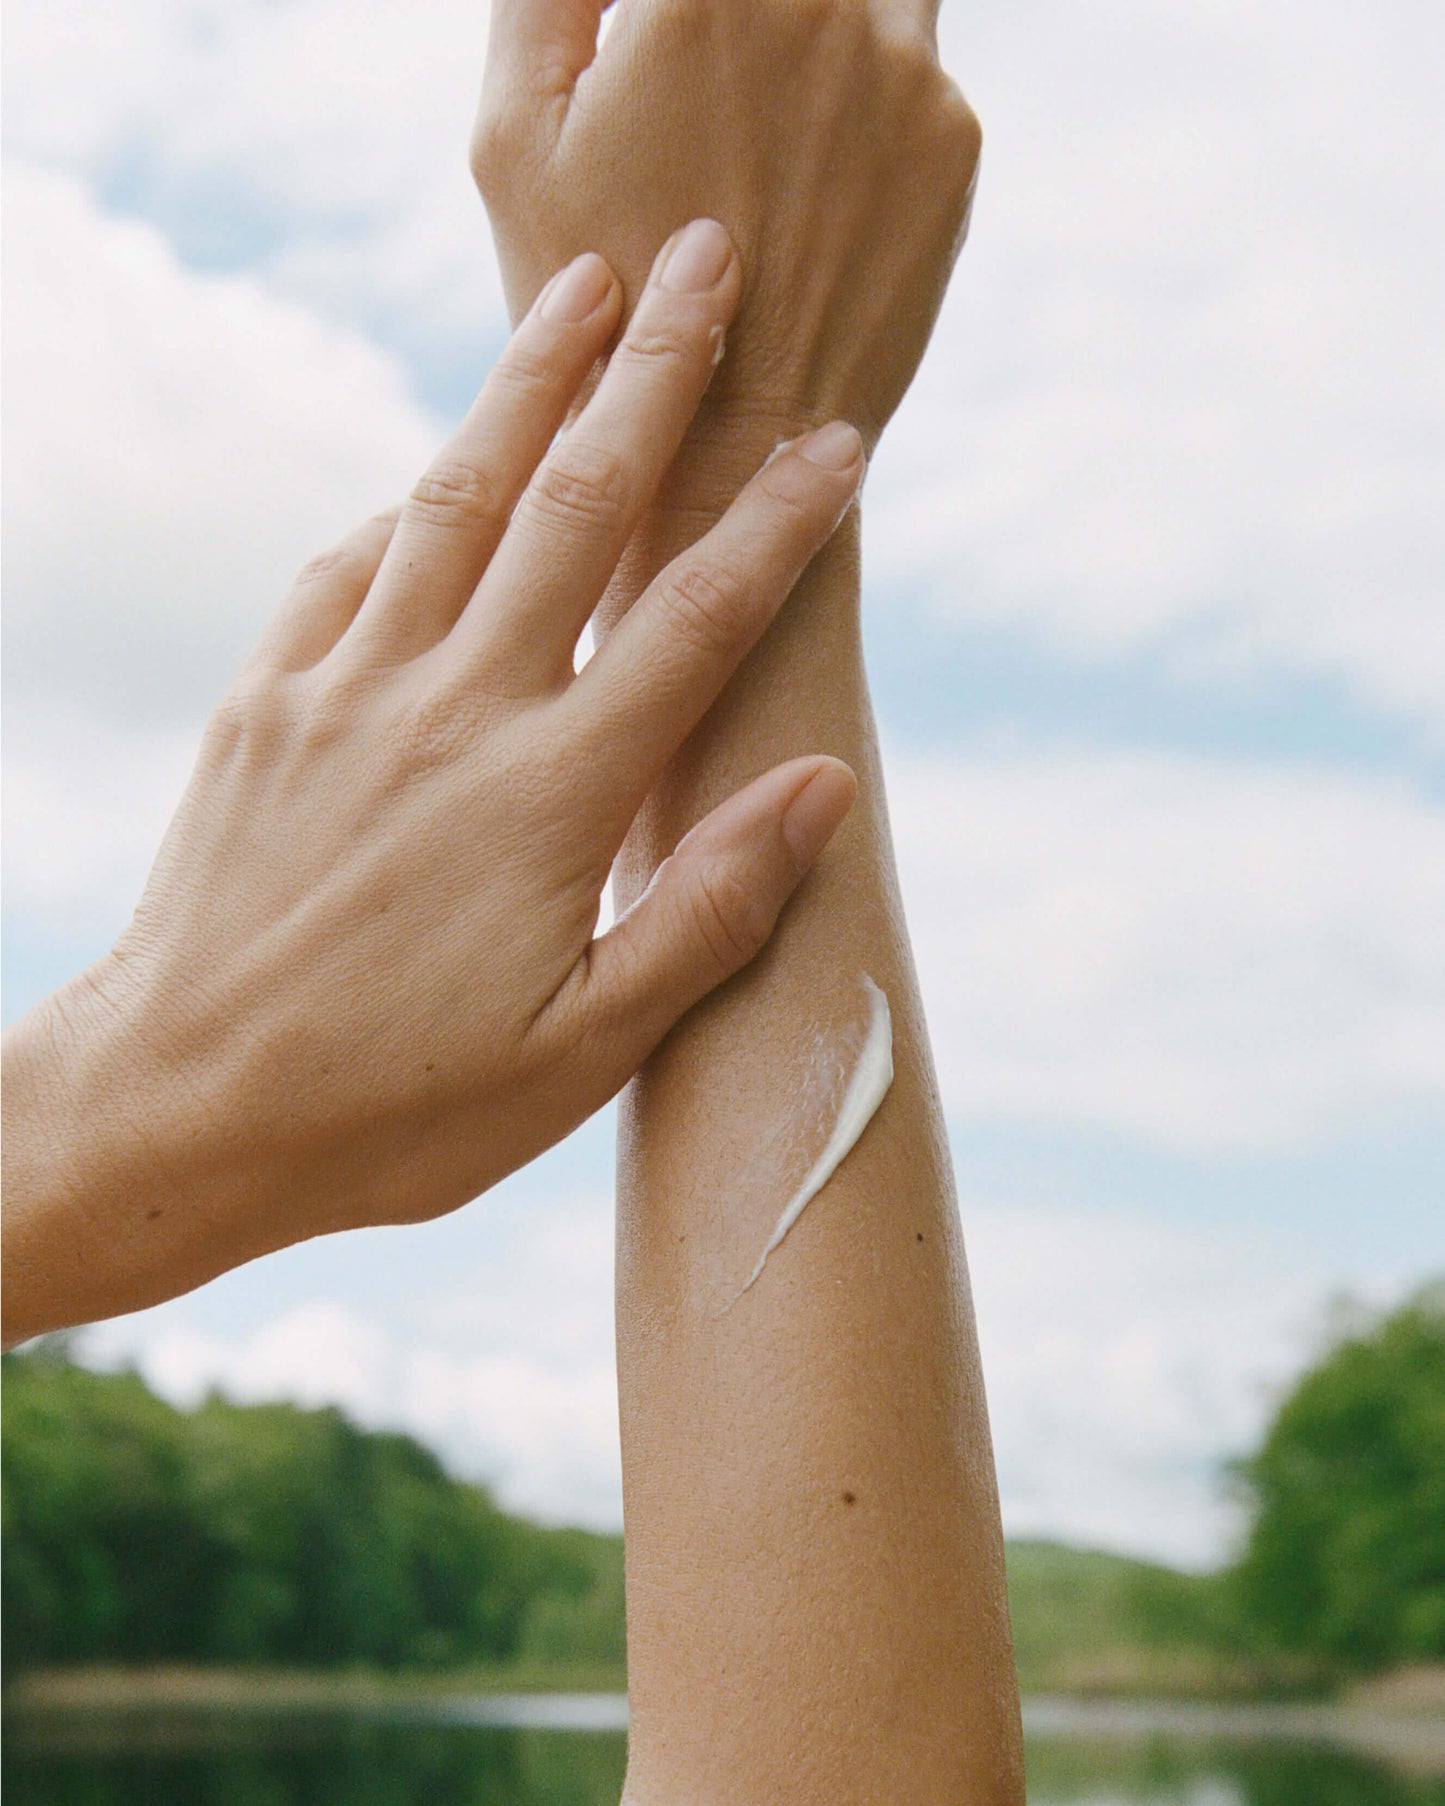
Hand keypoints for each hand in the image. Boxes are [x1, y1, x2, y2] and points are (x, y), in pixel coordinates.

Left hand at [1, 227, 862, 1342]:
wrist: (172, 1107)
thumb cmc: (393, 1105)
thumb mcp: (582, 1048)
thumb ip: (708, 909)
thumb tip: (823, 783)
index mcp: (550, 795)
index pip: (694, 619)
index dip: (775, 519)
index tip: (834, 437)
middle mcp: (452, 710)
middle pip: (574, 503)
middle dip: (654, 370)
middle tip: (706, 255)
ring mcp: (346, 692)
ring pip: (455, 497)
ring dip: (526, 381)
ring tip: (582, 289)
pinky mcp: (265, 703)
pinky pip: (346, 565)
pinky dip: (407, 505)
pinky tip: (437, 476)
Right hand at [473, 0, 980, 462]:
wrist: (733, 448)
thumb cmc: (605, 305)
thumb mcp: (514, 139)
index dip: (670, 12)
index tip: (654, 49)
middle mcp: (818, 0)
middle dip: (739, 23)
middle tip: (707, 104)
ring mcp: (904, 66)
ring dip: (817, 33)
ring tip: (764, 139)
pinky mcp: (953, 137)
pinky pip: (912, 69)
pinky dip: (864, 105)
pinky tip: (808, 194)